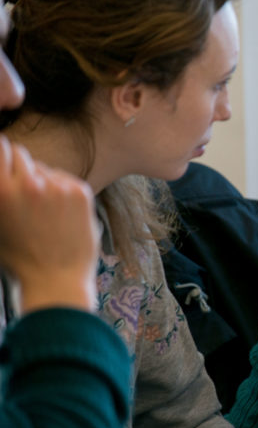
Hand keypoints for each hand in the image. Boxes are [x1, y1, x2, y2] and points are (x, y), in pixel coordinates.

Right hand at [0, 138, 98, 312]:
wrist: (57, 280)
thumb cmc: (19, 258)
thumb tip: (4, 174)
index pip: (0, 147)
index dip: (2, 153)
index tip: (5, 159)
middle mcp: (27, 184)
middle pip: (21, 154)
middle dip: (20, 169)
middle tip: (25, 194)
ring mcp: (56, 186)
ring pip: (45, 169)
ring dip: (42, 182)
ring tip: (44, 213)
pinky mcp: (79, 191)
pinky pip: (65, 180)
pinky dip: (62, 191)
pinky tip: (61, 216)